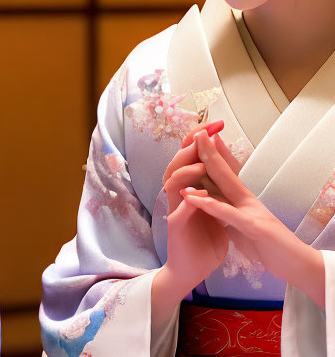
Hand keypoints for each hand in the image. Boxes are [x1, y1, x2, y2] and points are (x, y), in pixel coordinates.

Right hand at [157, 120, 231, 297]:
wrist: (192, 270)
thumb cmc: (204, 239)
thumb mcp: (214, 208)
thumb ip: (215, 187)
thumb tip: (223, 163)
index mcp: (191, 188)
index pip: (193, 156)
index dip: (202, 139)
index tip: (218, 123)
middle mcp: (179, 194)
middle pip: (178, 161)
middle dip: (191, 145)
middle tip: (205, 130)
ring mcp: (175, 209)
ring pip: (172, 181)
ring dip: (186, 171)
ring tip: (200, 164)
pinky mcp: (176, 227)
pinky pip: (178, 210)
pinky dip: (187, 201)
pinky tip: (197, 195)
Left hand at [181, 130, 325, 306]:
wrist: (296, 266)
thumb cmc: (268, 246)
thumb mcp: (242, 225)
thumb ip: (228, 212)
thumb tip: (214, 202)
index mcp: (243, 200)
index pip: (224, 174)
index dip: (212, 156)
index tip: (199, 138)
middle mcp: (247, 200)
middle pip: (225, 170)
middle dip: (210, 150)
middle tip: (198, 130)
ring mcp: (252, 212)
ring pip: (227, 184)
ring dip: (210, 165)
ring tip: (195, 148)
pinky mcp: (255, 228)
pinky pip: (229, 215)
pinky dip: (212, 205)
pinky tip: (195, 197)